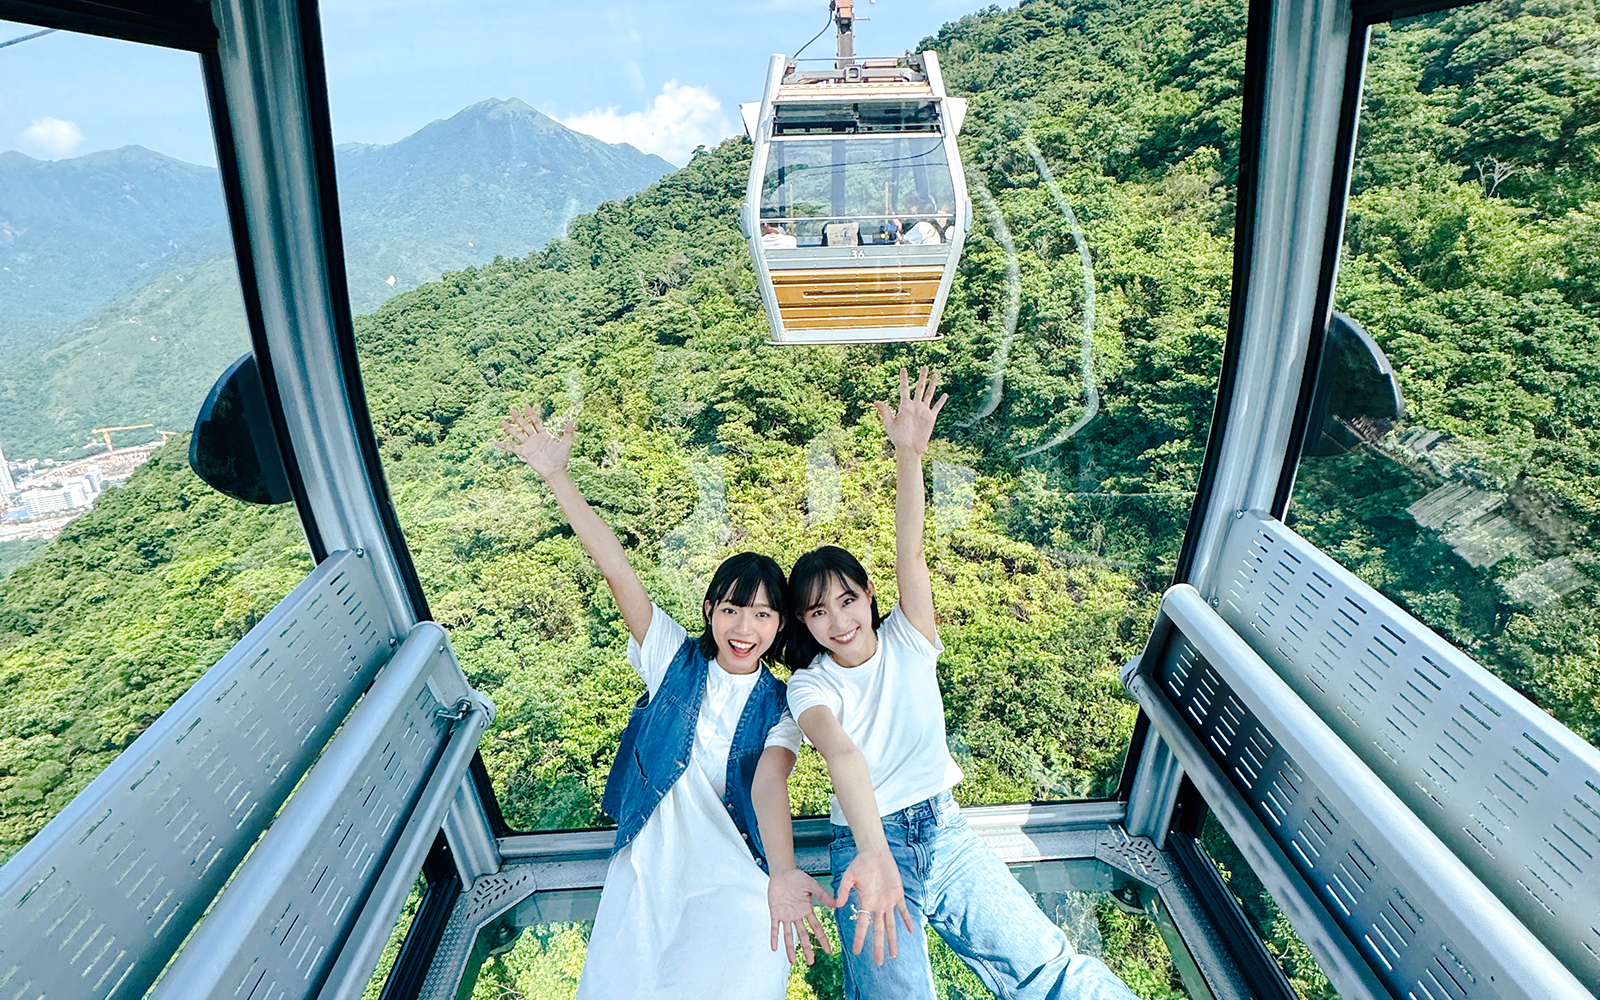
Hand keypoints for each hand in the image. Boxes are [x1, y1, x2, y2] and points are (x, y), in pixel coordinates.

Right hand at [495, 404, 573, 480]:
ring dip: (510, 428)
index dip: (531, 413)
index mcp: (543, 434)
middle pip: (524, 425)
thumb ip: (568, 432)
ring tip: (502, 422)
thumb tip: (572, 421)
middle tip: (511, 409)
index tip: (526, 405)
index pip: (535, 421)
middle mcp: (535, 438)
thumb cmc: (562, 458)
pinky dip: (504, 446)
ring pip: (517, 434)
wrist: (556, 471)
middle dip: (518, 417)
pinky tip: (496, 442)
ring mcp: (529, 445)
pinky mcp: (525, 453)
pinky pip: (513, 448)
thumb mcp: (567, 443)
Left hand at [767, 867, 835, 965]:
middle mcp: (797, 916)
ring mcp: (786, 916)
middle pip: (803, 936)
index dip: (822, 939)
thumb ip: (822, 895)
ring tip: (793, 962)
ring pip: (789, 935)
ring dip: (790, 948)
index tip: (828, 950)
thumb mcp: (811, 885)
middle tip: (811, 962)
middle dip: (807, 949)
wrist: (782, 872)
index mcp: (807, 910)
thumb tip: (837, 904)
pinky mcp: (775, 913)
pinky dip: (774, 937)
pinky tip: (774, 948)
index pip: (816, 928)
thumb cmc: (797, 877)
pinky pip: (774, 927)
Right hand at [835, 847, 913, 965]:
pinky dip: (907, 920)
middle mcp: (877, 906)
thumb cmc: (860, 863)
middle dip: (878, 946)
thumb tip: (837, 905)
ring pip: (891, 925)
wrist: (874, 853)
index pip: (861, 925)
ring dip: (893, 939)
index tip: (856, 951)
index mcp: (865, 903)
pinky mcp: (898, 894)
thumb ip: (843, 890)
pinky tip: (910, 930)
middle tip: (878, 962)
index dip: (859, 938)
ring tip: (894, 954)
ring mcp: (888, 901)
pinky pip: (903, 910)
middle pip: (878, 930)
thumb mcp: (849, 876)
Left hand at [873, 367, 946, 456]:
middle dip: (922, 377)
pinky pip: (937, 407)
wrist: (909, 448)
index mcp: (904, 406)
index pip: (904, 389)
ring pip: (929, 394)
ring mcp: (923, 411)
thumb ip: (885, 412)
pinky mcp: (931, 418)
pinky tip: (945, 394)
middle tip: (924, 366)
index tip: (903, 369)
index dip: (904, 379)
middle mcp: (914, 406)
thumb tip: (875, 401)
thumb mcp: (890, 424)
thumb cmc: (898, 438)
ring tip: (935, 374)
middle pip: (919, 388)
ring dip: (932, 384)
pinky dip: (941, 401)